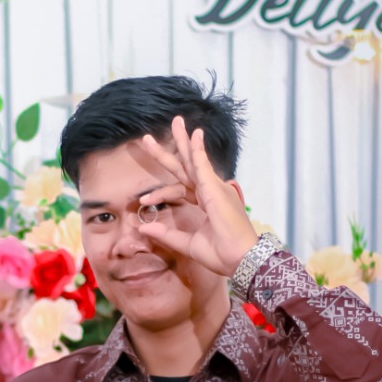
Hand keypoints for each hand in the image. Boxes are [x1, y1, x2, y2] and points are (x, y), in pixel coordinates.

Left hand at [135, 117, 256, 276]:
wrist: (239, 259)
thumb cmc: (221, 253)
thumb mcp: (187, 244)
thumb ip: (166, 234)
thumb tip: (144, 228)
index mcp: (207, 202)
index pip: (181, 189)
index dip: (161, 193)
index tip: (143, 200)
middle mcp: (211, 191)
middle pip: (189, 165)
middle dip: (177, 146)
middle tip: (164, 130)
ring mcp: (214, 188)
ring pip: (194, 160)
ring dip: (183, 141)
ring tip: (175, 122)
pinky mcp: (214, 189)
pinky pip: (203, 165)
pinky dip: (197, 150)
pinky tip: (193, 136)